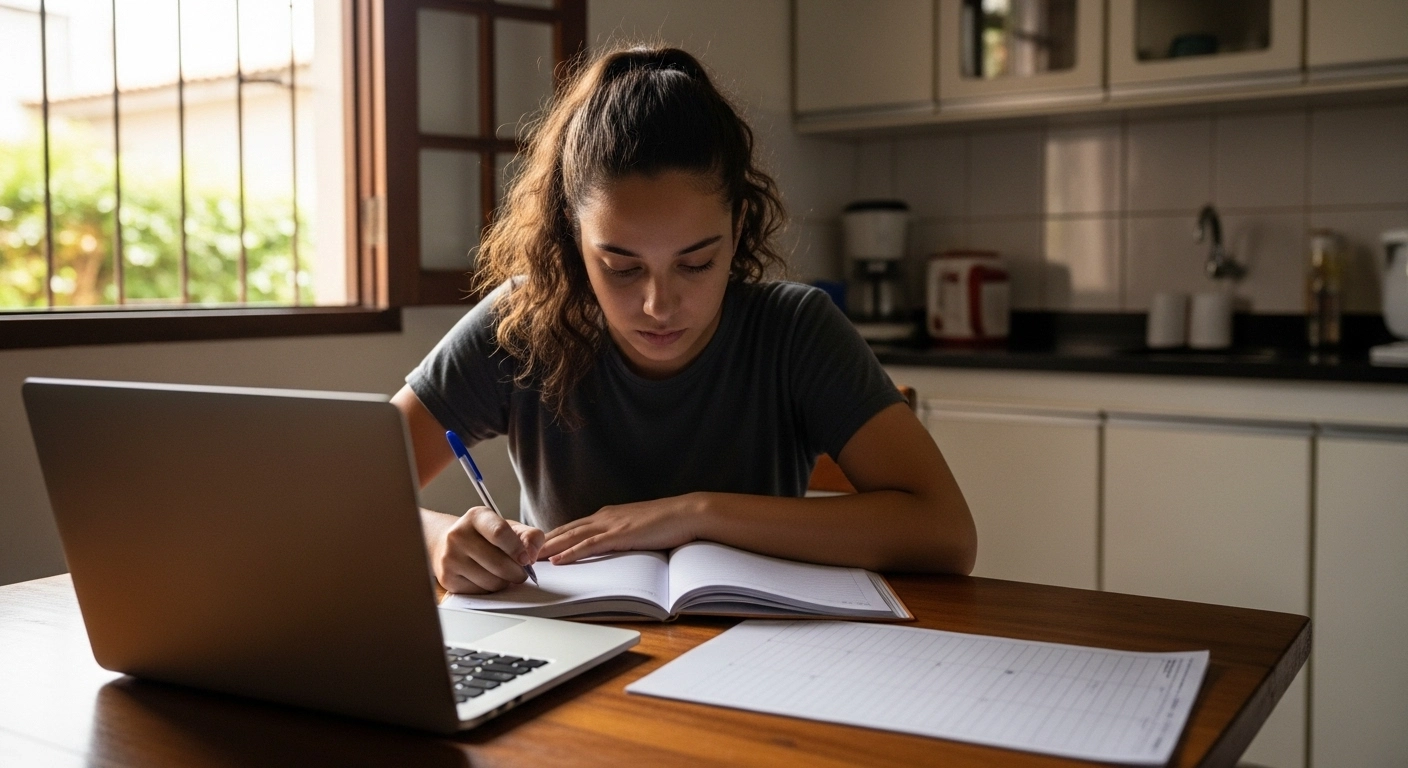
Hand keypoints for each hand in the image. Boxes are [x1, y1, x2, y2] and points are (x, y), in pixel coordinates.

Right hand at [430, 507, 544, 593]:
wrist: (448, 544)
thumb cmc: (485, 536)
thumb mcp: (509, 528)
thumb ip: (529, 536)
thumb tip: (532, 554)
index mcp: (476, 517)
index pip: (500, 533)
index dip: (518, 550)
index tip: (527, 559)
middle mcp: (458, 535)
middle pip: (499, 563)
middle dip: (517, 572)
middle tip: (521, 572)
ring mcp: (450, 558)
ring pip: (492, 581)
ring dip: (505, 582)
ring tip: (503, 573)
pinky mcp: (448, 579)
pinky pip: (481, 591)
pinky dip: (491, 589)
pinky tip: (487, 577)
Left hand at [539, 493, 708, 564]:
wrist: (687, 513)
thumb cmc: (668, 522)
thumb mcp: (638, 528)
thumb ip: (623, 535)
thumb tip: (614, 545)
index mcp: (609, 516)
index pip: (573, 527)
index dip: (553, 537)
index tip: (535, 546)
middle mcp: (605, 517)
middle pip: (566, 530)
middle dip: (542, 542)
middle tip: (520, 552)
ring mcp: (612, 525)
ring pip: (572, 536)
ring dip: (549, 548)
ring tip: (529, 558)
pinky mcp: (620, 535)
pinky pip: (590, 545)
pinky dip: (571, 552)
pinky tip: (557, 560)